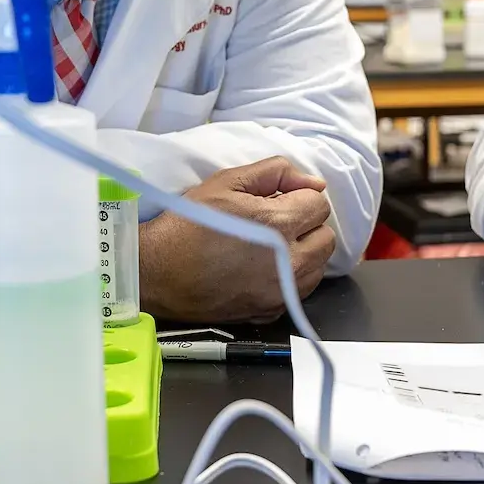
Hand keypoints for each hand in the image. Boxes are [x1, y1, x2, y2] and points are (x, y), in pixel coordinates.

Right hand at [141, 157, 334, 323]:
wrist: (157, 271)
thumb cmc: (188, 223)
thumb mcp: (226, 181)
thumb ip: (275, 173)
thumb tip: (313, 183)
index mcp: (279, 225)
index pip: (319, 204)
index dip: (298, 197)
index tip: (276, 200)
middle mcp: (288, 263)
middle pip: (326, 238)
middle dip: (306, 225)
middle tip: (276, 221)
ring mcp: (280, 292)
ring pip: (318, 267)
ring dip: (303, 252)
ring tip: (272, 245)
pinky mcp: (270, 311)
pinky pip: (299, 291)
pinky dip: (291, 278)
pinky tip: (265, 268)